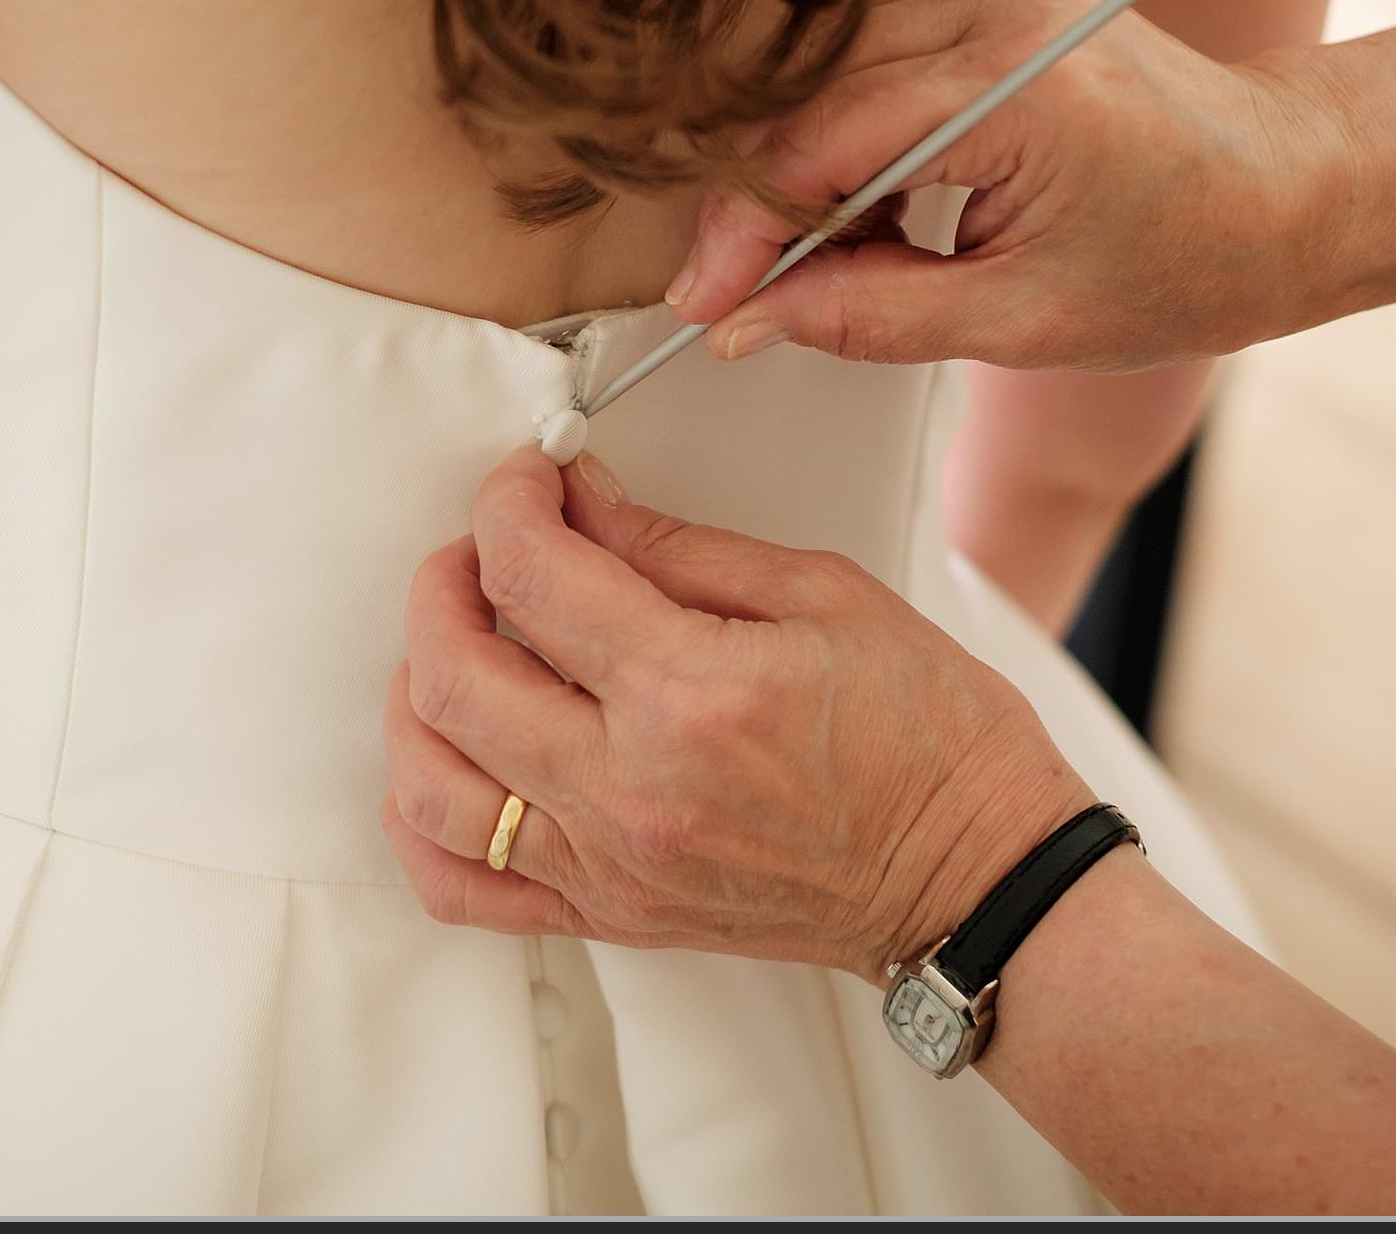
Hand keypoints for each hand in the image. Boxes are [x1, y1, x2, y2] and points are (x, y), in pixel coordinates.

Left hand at [380, 447, 1095, 983]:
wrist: (974, 877)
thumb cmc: (928, 735)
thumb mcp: (820, 594)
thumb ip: (676, 547)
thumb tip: (579, 499)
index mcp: (691, 694)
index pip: (531, 576)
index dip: (508, 502)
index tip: (528, 479)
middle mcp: (630, 792)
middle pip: (450, 677)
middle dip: (444, 583)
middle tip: (486, 547)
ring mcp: (610, 867)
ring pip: (430, 786)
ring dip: (420, 694)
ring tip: (465, 646)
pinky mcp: (610, 915)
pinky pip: (461, 886)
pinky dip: (426, 817)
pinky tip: (457, 758)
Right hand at [664, 0, 1368, 371]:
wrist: (1296, 189)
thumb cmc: (1196, 257)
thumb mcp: (1023, 322)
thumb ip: (868, 318)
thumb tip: (750, 323)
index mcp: (1020, 83)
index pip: (823, 146)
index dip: (746, 235)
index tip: (701, 306)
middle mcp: (1002, 2)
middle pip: (815, 105)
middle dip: (766, 214)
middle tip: (742, 307)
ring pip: (835, 83)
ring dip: (810, 180)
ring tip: (829, 270)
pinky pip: (878, 64)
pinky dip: (855, 144)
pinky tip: (878, 215)